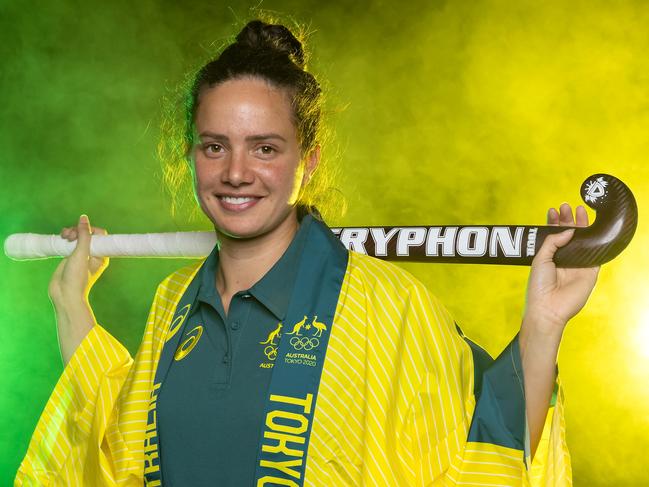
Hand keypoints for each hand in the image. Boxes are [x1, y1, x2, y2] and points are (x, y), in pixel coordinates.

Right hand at [48, 214, 108, 307]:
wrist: (64, 294)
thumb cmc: (77, 277)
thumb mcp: (82, 254)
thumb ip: (84, 235)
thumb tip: (84, 218)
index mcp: (101, 254)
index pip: (100, 235)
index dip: (91, 229)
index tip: (81, 230)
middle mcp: (92, 254)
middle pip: (87, 234)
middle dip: (78, 230)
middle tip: (69, 235)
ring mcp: (81, 255)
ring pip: (77, 237)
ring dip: (71, 233)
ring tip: (64, 236)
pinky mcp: (70, 257)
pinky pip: (70, 242)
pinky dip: (65, 238)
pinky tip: (61, 237)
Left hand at [524, 203, 599, 334]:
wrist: (548, 307)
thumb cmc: (539, 285)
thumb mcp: (540, 258)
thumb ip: (553, 241)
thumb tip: (569, 230)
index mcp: (550, 257)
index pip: (555, 235)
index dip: (556, 222)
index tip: (555, 210)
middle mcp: (565, 259)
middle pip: (570, 236)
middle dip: (569, 220)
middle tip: (567, 206)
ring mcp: (578, 265)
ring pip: (583, 242)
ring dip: (582, 227)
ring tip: (578, 210)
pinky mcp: (590, 272)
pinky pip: (596, 254)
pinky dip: (596, 242)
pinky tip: (593, 228)